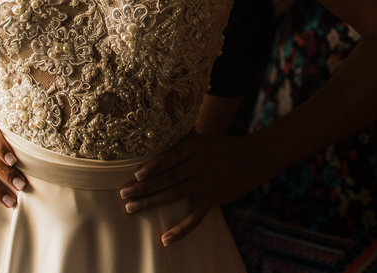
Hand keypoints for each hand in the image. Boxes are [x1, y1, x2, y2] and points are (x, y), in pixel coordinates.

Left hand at [120, 132, 263, 245]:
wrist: (252, 158)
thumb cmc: (222, 147)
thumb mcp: (202, 139)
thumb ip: (181, 141)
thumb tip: (152, 136)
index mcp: (195, 147)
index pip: (171, 157)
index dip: (154, 166)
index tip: (137, 174)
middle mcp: (199, 165)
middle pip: (168, 178)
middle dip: (144, 187)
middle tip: (124, 194)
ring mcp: (205, 184)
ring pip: (174, 195)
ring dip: (151, 203)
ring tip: (131, 208)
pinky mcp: (211, 200)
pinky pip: (193, 219)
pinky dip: (180, 230)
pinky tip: (164, 239)